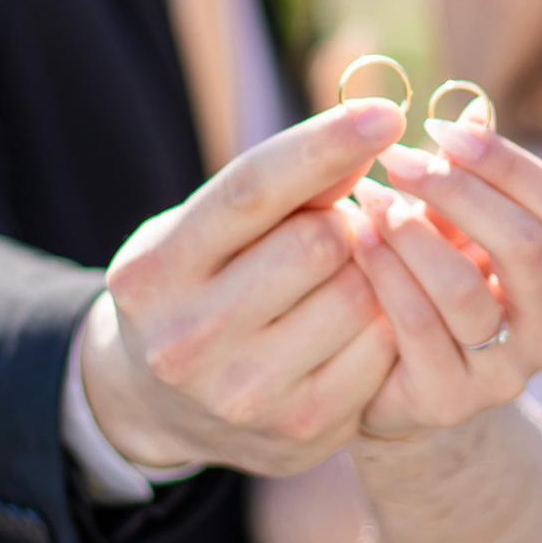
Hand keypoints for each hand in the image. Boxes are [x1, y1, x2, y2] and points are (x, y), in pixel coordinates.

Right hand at [79, 97, 406, 476]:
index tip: (385, 113)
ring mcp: (245, 392)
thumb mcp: (209, 232)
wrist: (157, 405)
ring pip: (358, 294)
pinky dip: (383, 321)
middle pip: (319, 242)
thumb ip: (281, 188)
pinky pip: (381, 349)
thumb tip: (370, 131)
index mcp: (156, 269)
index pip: (251, 189)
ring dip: (369, 272)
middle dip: (345, 222)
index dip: (323, 144)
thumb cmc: (198, 287)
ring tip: (340, 278)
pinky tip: (357, 322)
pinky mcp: (302, 429)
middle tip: (335, 231)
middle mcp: (189, 337)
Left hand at [345, 109, 541, 440]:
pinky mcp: (450, 401)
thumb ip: (470, 178)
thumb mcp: (458, 228)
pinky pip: (418, 328)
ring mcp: (505, 374)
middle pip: (526, 245)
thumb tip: (473, 108)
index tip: (442, 128)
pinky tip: (354, 238)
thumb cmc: (433, 286)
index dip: (506, 162)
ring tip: (370, 196)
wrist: (396, 386)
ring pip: (466, 290)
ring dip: (413, 233)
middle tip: (399, 158)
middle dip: (458, 192)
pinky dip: (384, 274)